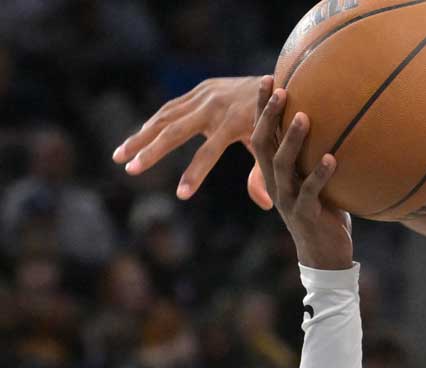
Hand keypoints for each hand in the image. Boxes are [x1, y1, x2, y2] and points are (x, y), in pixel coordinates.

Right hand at [114, 75, 272, 208]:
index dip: (195, 174)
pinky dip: (153, 123)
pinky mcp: (201, 89)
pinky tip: (138, 138)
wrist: (284, 83)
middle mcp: (215, 105)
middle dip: (150, 152)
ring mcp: (205, 95)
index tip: (181, 195)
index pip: (209, 152)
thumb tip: (266, 204)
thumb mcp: (274, 148)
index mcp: (234, 122)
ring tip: (119, 156)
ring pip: (165, 117)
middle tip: (130, 170)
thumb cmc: (281, 124)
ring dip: (140, 137)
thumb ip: (264, 174)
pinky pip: (171, 108)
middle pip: (175, 131)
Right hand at [249, 79, 352, 270]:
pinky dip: (320, 174)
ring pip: (283, 165)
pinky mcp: (306, 214)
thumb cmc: (322, 212)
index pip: (261, 132)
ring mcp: (289, 198)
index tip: (268, 79)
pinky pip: (311, 191)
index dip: (262, 107)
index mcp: (274, 172)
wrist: (324, 254)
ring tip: (304, 117)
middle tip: (280, 89)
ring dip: (293, 140)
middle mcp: (276, 182)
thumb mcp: (314, 180)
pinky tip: (330, 158)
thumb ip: (313, 155)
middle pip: (263, 143)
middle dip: (269, 115)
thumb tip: (332, 122)